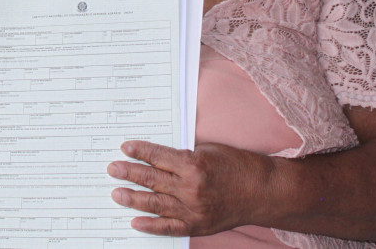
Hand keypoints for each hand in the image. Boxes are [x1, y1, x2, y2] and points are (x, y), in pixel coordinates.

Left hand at [106, 140, 270, 236]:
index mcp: (194, 165)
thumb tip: (157, 159)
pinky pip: (169, 228)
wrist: (263, 192)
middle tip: (112, 169)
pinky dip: (151, 226)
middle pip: (152, 180)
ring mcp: (194, 210)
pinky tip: (135, 222)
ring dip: (133, 199)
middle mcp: (191, 189)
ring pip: (156, 204)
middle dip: (129, 173)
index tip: (124, 148)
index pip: (158, 157)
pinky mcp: (198, 225)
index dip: (140, 152)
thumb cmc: (238, 166)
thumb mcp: (209, 151)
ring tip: (116, 194)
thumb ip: (183, 157)